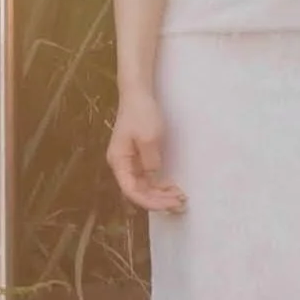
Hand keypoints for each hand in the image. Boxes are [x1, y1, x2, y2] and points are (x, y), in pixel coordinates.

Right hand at [107, 89, 185, 212]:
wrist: (138, 94)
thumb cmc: (141, 113)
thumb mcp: (149, 138)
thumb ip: (151, 161)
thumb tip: (154, 178)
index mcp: (119, 162)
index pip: (132, 191)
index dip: (150, 201)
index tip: (169, 203)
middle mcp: (122, 166)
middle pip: (138, 192)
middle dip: (158, 200)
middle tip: (180, 204)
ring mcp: (130, 162)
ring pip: (144, 187)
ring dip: (160, 194)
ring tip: (179, 198)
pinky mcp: (139, 158)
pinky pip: (148, 178)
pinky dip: (159, 184)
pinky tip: (172, 187)